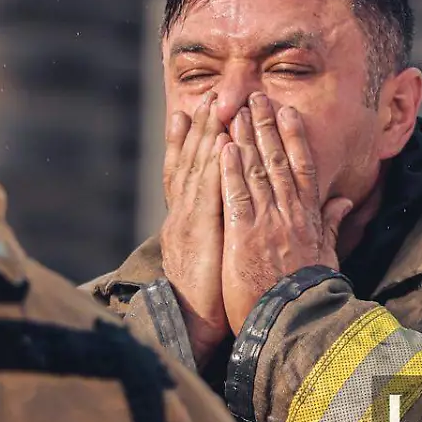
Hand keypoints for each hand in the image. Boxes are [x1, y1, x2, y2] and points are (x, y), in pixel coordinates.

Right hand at [161, 92, 231, 366]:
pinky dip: (214, 169)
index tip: (194, 110)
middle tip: (208, 94)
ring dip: (205, 137)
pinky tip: (222, 146)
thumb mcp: (216, 259)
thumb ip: (226, 233)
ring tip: (214, 106)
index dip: (191, 140)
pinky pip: (208, 196)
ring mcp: (188, 222)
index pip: (189, 171)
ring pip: (197, 171)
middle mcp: (183, 215)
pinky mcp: (198, 235)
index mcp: (189, 221)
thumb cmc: (211, 299)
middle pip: (192, 162)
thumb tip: (237, 218)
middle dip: (200, 126)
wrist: (191, 328)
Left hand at [220, 93, 353, 332]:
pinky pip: (236, 196)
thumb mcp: (328, 256)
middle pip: (277, 162)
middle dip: (267, 127)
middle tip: (257, 98)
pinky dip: (230, 170)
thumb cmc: (312, 296)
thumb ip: (332, 224)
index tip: (286, 113)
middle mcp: (289, 215)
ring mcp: (267, 223)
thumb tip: (343, 200)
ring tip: (238, 110)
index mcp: (308, 220)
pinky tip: (224, 147)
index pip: (302, 169)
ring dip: (247, 138)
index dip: (293, 138)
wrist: (298, 324)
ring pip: (256, 172)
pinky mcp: (244, 237)